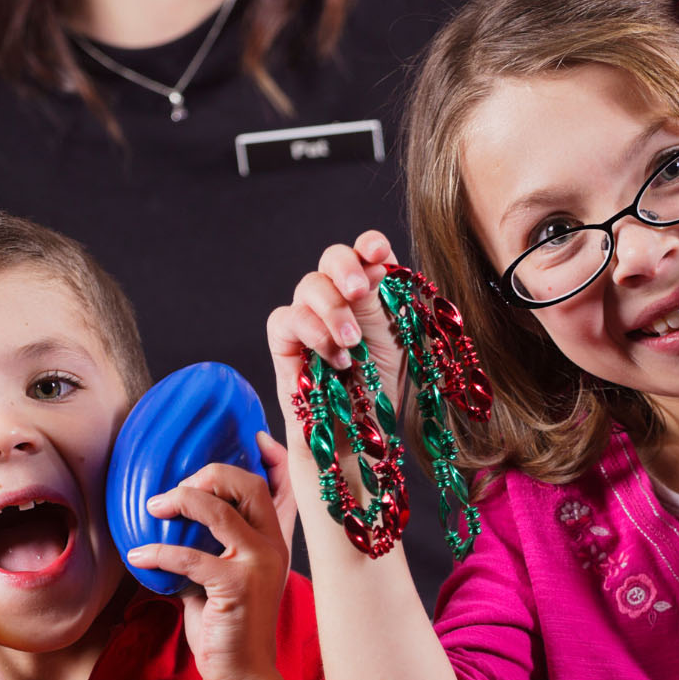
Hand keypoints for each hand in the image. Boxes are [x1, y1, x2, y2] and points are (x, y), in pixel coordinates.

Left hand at [124, 435, 291, 679]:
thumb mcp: (224, 576)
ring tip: (153, 507)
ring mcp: (258, 564)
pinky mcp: (236, 586)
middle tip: (178, 486)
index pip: (284, 485)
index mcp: (274, 540)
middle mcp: (273, 546)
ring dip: (180, 501)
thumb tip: (168, 517)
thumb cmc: (228, 624)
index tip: (254, 438)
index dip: (272, 456)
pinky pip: (191, 556)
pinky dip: (158, 551)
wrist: (242, 673)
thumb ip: (209, 545)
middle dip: (210, 474)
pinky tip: (139, 556)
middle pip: (249, 484)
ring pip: (219, 510)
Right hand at [266, 230, 403, 437]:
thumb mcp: (395, 341)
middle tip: (359, 290)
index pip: (366, 253)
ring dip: (333, 310)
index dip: (370, 245)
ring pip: (308, 285)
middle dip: (346, 268)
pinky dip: (312, 333)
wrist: (356, 435)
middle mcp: (337, 297)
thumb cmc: (378, 389)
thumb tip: (377, 263)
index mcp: (369, 291)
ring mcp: (308, 315)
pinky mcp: (283, 340)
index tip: (379, 252)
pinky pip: (286, 318)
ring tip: (351, 343)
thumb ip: (385, 301)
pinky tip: (335, 358)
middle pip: (332, 258)